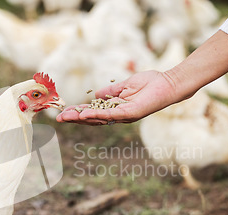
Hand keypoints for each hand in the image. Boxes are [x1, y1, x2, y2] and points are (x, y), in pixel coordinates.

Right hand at [56, 71, 179, 124]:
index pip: (94, 112)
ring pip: (99, 119)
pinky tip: (84, 114)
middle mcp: (119, 115)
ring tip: (67, 117)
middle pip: (93, 119)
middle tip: (60, 118)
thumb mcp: (125, 85)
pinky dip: (97, 115)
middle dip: (76, 118)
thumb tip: (95, 96)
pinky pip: (110, 115)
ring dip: (82, 118)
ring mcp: (124, 115)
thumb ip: (110, 91)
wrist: (168, 83)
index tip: (64, 112)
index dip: (79, 113)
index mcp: (117, 108)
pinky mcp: (130, 113)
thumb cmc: (150, 82)